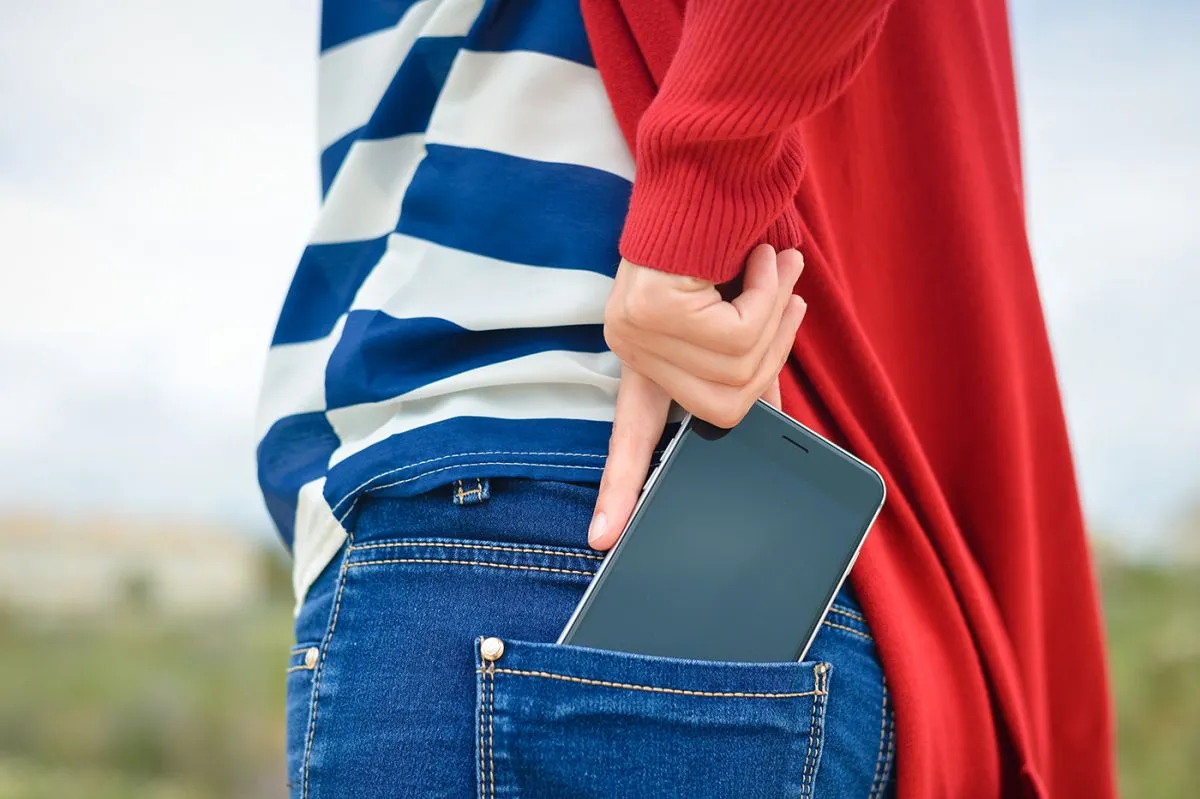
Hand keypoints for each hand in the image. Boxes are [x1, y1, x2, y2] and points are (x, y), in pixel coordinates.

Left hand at [588, 244, 806, 549]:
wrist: (702, 175)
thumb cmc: (719, 246)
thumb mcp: (732, 317)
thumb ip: (743, 366)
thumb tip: (770, 417)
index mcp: (647, 363)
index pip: (633, 438)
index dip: (622, 489)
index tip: (603, 541)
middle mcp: (633, 351)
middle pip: (725, 407)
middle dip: (772, 351)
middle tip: (787, 295)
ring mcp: (635, 333)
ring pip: (738, 370)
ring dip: (775, 314)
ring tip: (774, 266)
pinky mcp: (651, 311)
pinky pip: (738, 335)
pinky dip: (766, 294)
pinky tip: (761, 258)